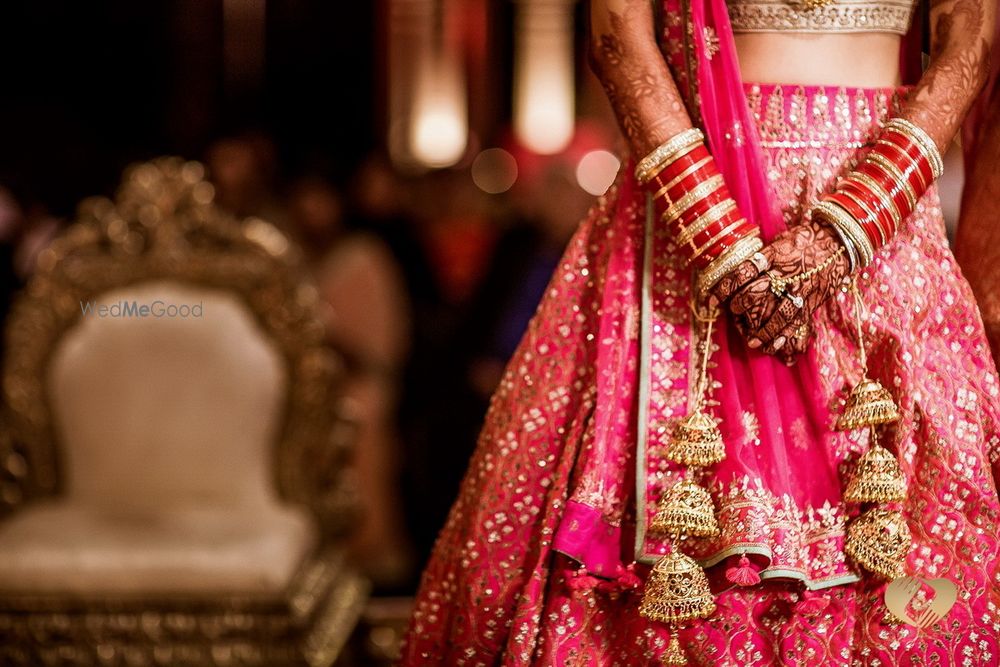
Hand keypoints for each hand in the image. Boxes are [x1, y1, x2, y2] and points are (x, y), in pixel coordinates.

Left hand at [726, 219, 848, 361]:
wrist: (838, 241)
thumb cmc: (804, 239)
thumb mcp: (779, 242)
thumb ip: (761, 258)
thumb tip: (738, 273)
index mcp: (772, 256)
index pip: (742, 272)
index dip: (725, 287)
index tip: (712, 297)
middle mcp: (784, 273)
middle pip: (755, 293)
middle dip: (740, 306)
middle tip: (733, 311)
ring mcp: (799, 288)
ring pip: (776, 313)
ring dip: (761, 330)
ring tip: (751, 340)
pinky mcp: (812, 299)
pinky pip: (797, 321)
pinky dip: (784, 335)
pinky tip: (774, 345)